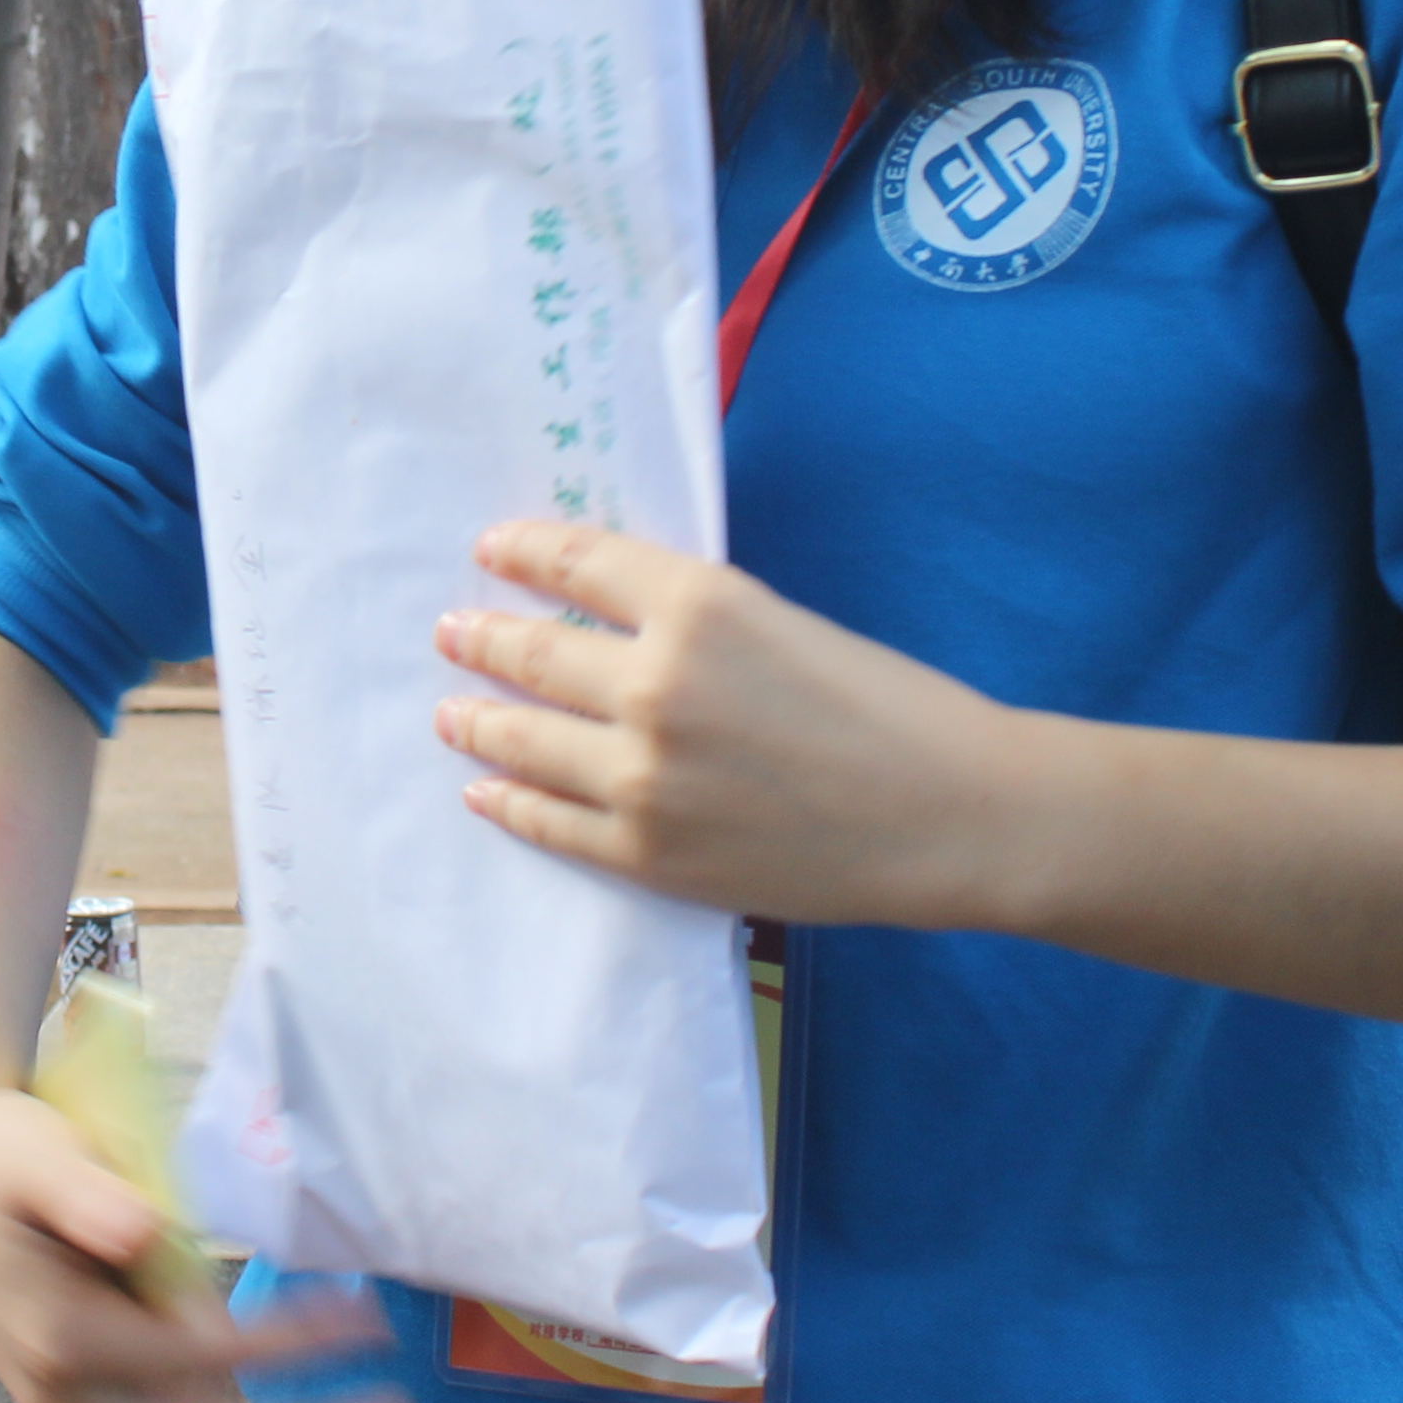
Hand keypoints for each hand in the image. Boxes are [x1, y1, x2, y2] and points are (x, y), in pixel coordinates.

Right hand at [0, 1075, 405, 1402]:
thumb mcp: (37, 1156)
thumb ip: (88, 1197)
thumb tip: (141, 1235)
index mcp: (60, 1344)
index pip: (202, 1357)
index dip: (291, 1344)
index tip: (366, 1324)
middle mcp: (67, 1397)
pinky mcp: (87, 1393)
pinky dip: (241, 1402)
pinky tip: (301, 1378)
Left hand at [432, 522, 1041, 928]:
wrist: (951, 815)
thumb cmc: (888, 707)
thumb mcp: (784, 622)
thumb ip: (696, 618)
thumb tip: (612, 618)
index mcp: (698, 605)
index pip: (576, 564)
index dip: (523, 552)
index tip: (492, 550)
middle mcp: (654, 683)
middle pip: (533, 650)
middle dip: (481, 636)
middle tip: (451, 630)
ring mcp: (642, 776)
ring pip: (523, 738)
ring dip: (478, 718)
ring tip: (450, 709)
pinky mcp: (648, 853)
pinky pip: (550, 822)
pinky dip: (508, 802)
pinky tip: (486, 791)